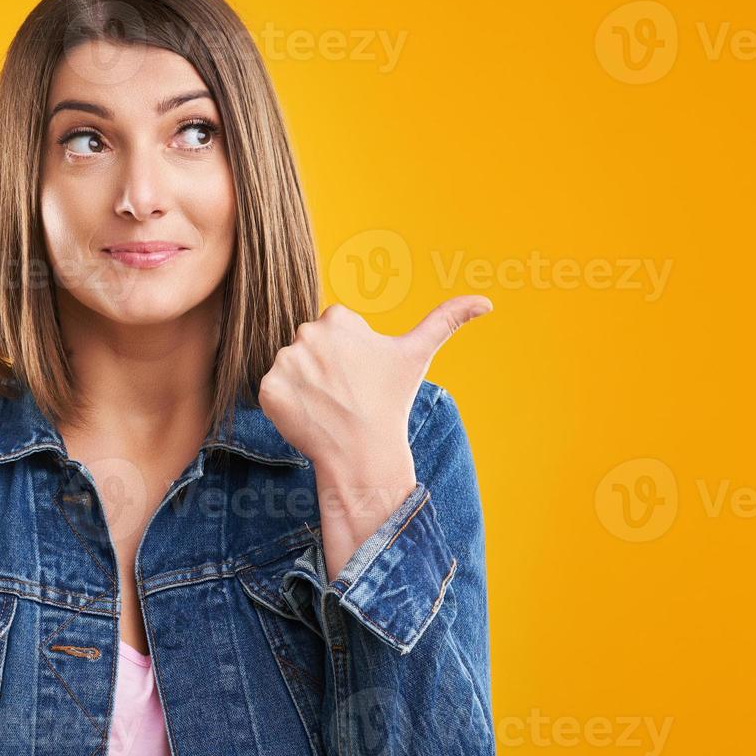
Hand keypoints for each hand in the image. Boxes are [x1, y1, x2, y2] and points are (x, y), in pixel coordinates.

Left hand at [257, 296, 492, 574]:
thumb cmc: (391, 402)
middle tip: (343, 395)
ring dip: (302, 387)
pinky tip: (307, 416)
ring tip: (327, 407)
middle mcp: (307, 332)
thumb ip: (446, 319)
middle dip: (321, 368)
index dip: (344, 356)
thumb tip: (488, 301)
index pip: (330, 329)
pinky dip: (283, 405)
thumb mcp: (418, 354)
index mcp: (338, 318)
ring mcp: (285, 362)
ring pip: (288, 369)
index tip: (357, 377)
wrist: (364, 454)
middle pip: (306, 347)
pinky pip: (270, 391)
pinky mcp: (268, 389)